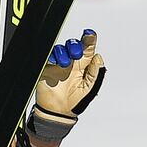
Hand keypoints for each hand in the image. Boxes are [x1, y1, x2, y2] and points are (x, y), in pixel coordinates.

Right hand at [29, 29, 105, 143]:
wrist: (58, 112)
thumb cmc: (74, 101)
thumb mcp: (89, 88)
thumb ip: (94, 73)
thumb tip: (99, 57)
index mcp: (83, 66)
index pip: (87, 49)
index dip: (89, 40)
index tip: (90, 33)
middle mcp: (71, 63)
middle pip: (74, 45)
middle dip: (76, 45)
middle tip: (77, 53)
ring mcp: (59, 64)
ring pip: (61, 49)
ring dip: (64, 52)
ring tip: (66, 63)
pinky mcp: (48, 68)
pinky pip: (49, 56)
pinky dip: (53, 56)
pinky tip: (57, 62)